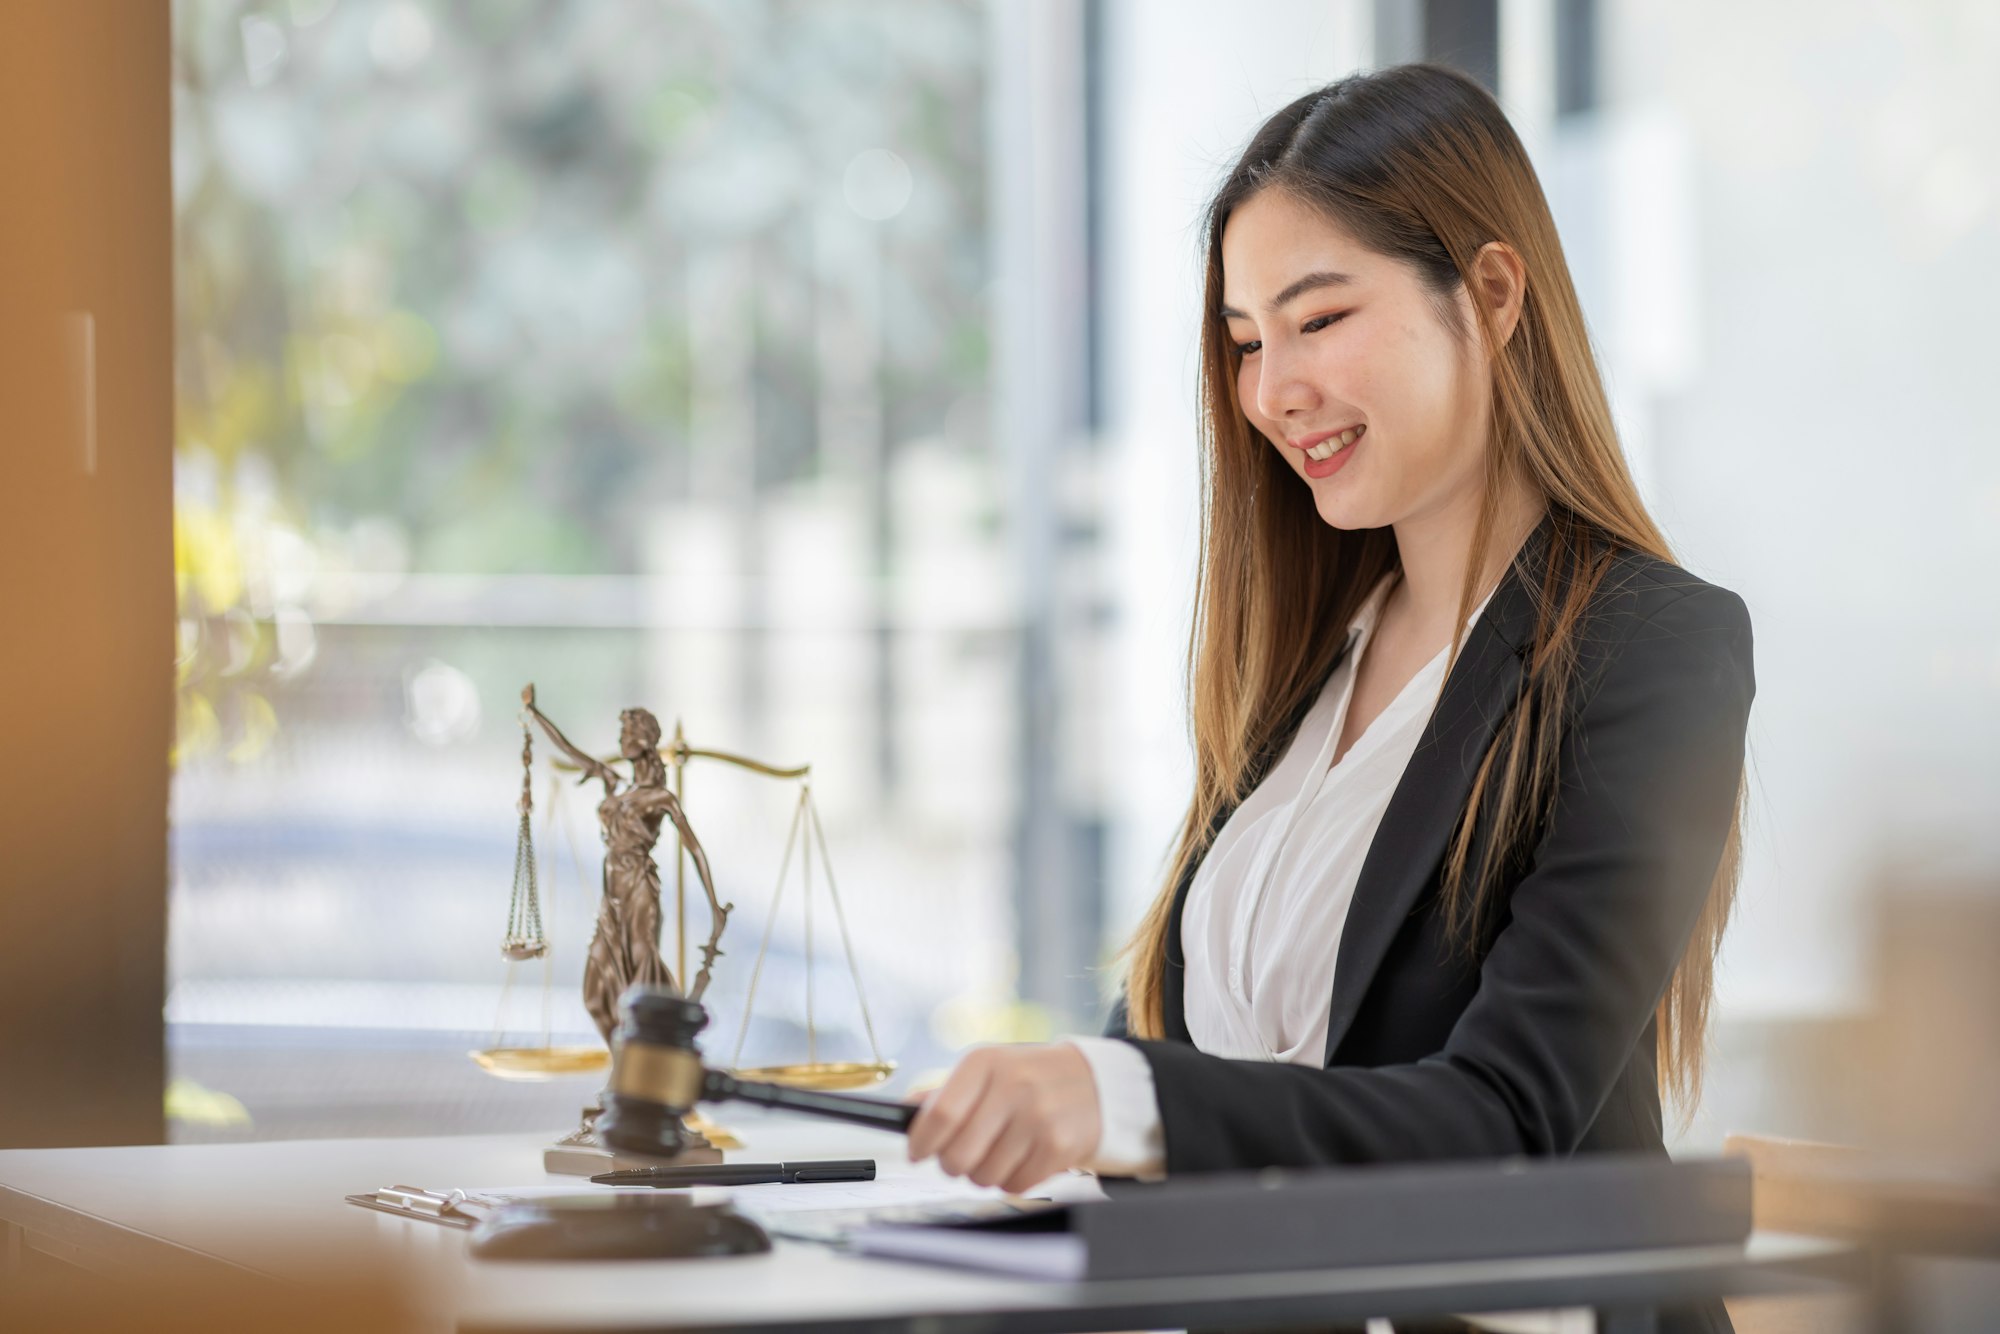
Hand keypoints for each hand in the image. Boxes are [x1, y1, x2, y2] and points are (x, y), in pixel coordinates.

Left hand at [904, 1043, 1101, 1193]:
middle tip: (960, 1158)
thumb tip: (906, 1110)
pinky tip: (1022, 1158)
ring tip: (998, 1152)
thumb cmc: (1031, 1078)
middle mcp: (1012, 1087)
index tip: (917, 1152)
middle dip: (951, 1165)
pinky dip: (1011, 1180)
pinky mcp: (1058, 1147)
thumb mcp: (990, 1070)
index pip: (940, 1114)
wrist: (1096, 1085)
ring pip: (983, 1176)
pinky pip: (1014, 1186)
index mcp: (986, 1062)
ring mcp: (1037, 1118)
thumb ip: (947, 1091)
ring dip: (983, 1173)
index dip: (922, 1141)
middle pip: (957, 1154)